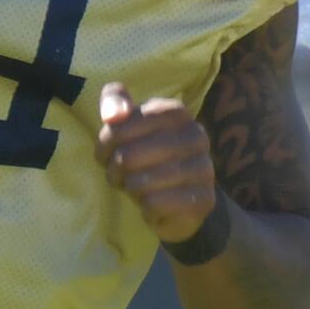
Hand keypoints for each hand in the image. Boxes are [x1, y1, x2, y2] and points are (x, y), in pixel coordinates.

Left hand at [95, 80, 216, 246]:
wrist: (181, 200)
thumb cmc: (145, 155)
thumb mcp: (127, 123)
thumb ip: (114, 101)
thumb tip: (114, 115)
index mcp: (176, 113)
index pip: (126, 123)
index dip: (109, 139)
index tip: (105, 150)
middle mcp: (196, 136)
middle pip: (128, 156)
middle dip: (114, 169)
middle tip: (116, 175)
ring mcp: (203, 168)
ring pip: (139, 182)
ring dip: (129, 188)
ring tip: (134, 187)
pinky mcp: (203, 199)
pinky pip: (154, 204)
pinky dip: (144, 207)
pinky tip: (151, 203)